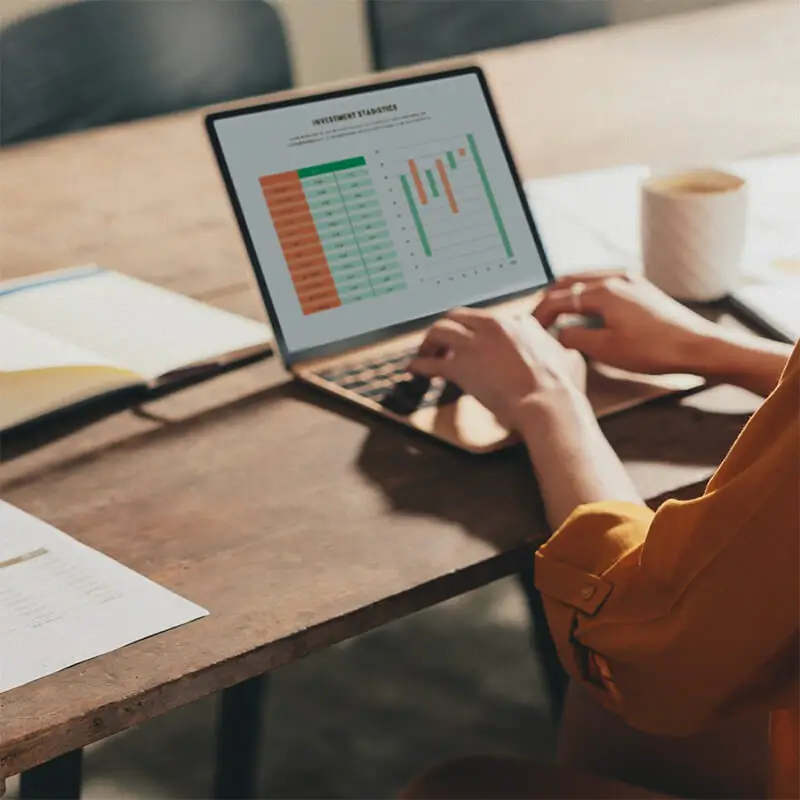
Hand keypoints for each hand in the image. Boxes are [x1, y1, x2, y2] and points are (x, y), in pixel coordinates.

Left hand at [409, 307, 586, 429]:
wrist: (547, 402)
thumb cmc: (559, 387)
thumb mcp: (567, 357)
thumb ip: (558, 348)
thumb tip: (564, 351)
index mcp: (517, 322)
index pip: (487, 320)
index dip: (475, 332)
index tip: (471, 342)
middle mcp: (493, 326)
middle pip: (457, 316)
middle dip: (447, 329)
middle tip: (441, 343)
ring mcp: (474, 344)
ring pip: (439, 330)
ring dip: (429, 342)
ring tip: (425, 353)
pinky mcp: (460, 366)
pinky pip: (431, 362)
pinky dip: (419, 365)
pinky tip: (415, 370)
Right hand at [533, 271, 719, 374]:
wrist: (698, 347)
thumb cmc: (654, 350)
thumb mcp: (605, 350)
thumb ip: (574, 338)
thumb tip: (559, 334)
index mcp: (603, 291)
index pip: (558, 298)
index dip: (539, 314)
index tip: (530, 328)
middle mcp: (615, 278)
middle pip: (569, 282)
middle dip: (550, 299)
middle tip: (539, 318)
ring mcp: (630, 280)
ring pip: (586, 280)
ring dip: (568, 294)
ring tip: (558, 313)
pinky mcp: (641, 288)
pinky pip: (604, 283)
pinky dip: (587, 293)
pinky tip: (586, 309)